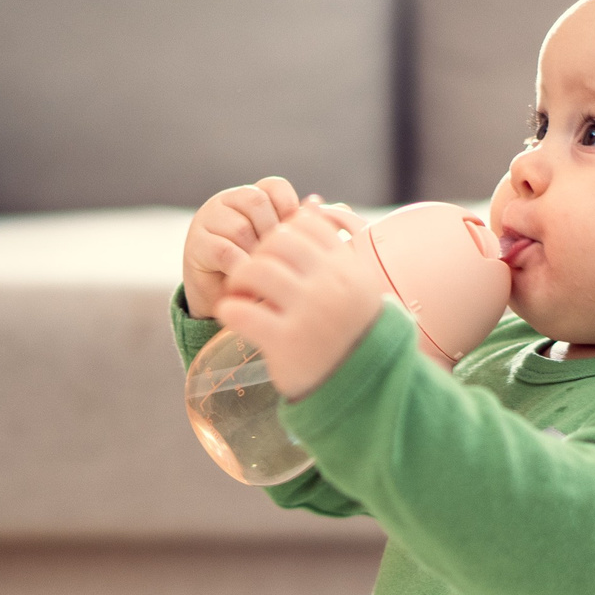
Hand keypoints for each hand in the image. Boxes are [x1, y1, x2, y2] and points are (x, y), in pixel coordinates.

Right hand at [182, 176, 317, 318]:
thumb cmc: (260, 270)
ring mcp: (209, 219)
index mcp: (253, 196)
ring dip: (256, 254)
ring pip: (240, 227)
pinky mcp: (196, 244)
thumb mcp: (282, 247)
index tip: (295, 238)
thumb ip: (297, 226)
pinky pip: (223, 251)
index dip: (289, 209)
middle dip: (272, 233)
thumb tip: (317, 202)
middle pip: (256, 202)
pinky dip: (241, 267)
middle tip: (280, 259)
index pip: (275, 187)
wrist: (226, 300)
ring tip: (264, 272)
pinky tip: (250, 279)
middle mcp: (228, 201)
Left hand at [216, 203, 380, 399]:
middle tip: (249, 273)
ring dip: (239, 278)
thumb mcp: (356, 288)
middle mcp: (330, 286)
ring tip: (238, 292)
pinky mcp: (285, 342)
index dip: (281, 232)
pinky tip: (231, 314)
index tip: (272, 252)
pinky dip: (230, 309)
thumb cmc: (355, 334)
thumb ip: (334, 251)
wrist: (365, 389)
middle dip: (257, 253)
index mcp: (347, 269)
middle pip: (278, 242)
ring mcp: (308, 314)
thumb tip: (311, 205)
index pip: (306, 225)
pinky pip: (242, 311)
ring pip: (256, 269)